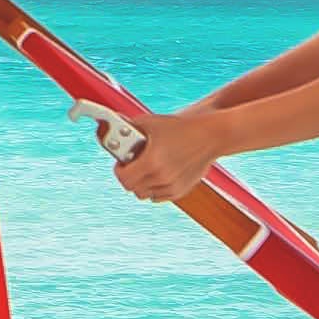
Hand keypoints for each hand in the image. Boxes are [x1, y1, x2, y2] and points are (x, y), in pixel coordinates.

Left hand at [111, 105, 225, 208]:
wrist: (210, 135)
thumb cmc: (181, 127)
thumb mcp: (151, 122)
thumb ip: (128, 126)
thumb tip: (108, 124)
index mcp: (151, 162)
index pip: (123, 178)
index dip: (119, 170)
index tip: (122, 162)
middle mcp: (161, 177)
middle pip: (132, 188)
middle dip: (129, 176)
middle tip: (132, 164)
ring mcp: (172, 186)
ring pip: (145, 194)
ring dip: (141, 183)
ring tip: (146, 168)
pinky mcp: (181, 190)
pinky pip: (158, 197)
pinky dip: (154, 189)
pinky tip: (157, 174)